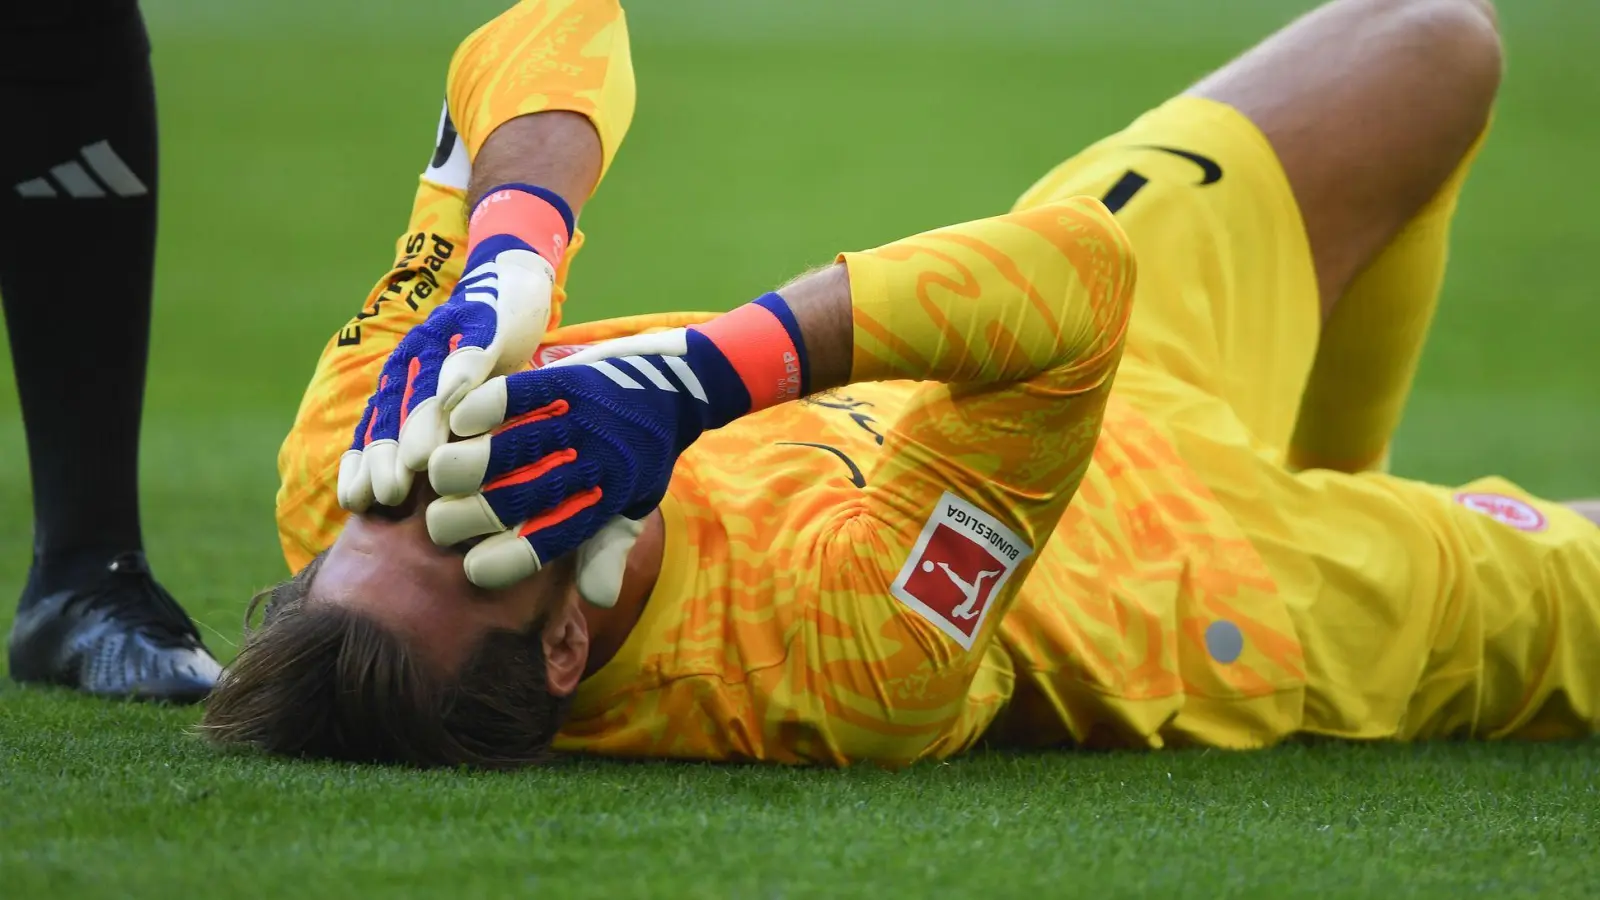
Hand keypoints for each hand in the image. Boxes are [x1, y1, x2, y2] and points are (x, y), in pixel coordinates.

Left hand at [338, 185, 572, 511]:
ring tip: (420, 460)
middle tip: (388, 493)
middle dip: (388, 453)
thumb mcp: (456, 402)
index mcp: (403, 382)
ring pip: (428, 384)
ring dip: (421, 421)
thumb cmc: (483, 357)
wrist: (509, 283)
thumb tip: (415, 503)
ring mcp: (446, 339)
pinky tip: (458, 400)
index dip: (367, 463)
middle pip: (396, 412)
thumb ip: (437, 440)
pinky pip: (469, 349)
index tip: (360, 502)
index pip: (378, 427)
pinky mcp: (482, 321)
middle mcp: (415, 360)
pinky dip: (462, 372)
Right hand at [423, 329, 721, 595]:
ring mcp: (581, 421)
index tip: (474, 572)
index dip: (511, 561)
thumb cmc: (639, 456)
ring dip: (467, 464)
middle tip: (437, 527)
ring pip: (514, 449)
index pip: (554, 539)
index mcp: (607, 500)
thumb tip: (599, 600)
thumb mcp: (634, 505)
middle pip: (522, 498)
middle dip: (471, 517)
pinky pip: (522, 395)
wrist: (674, 387)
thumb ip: (608, 547)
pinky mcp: (570, 382)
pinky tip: (456, 420)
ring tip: (434, 476)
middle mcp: (594, 463)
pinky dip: (486, 406)